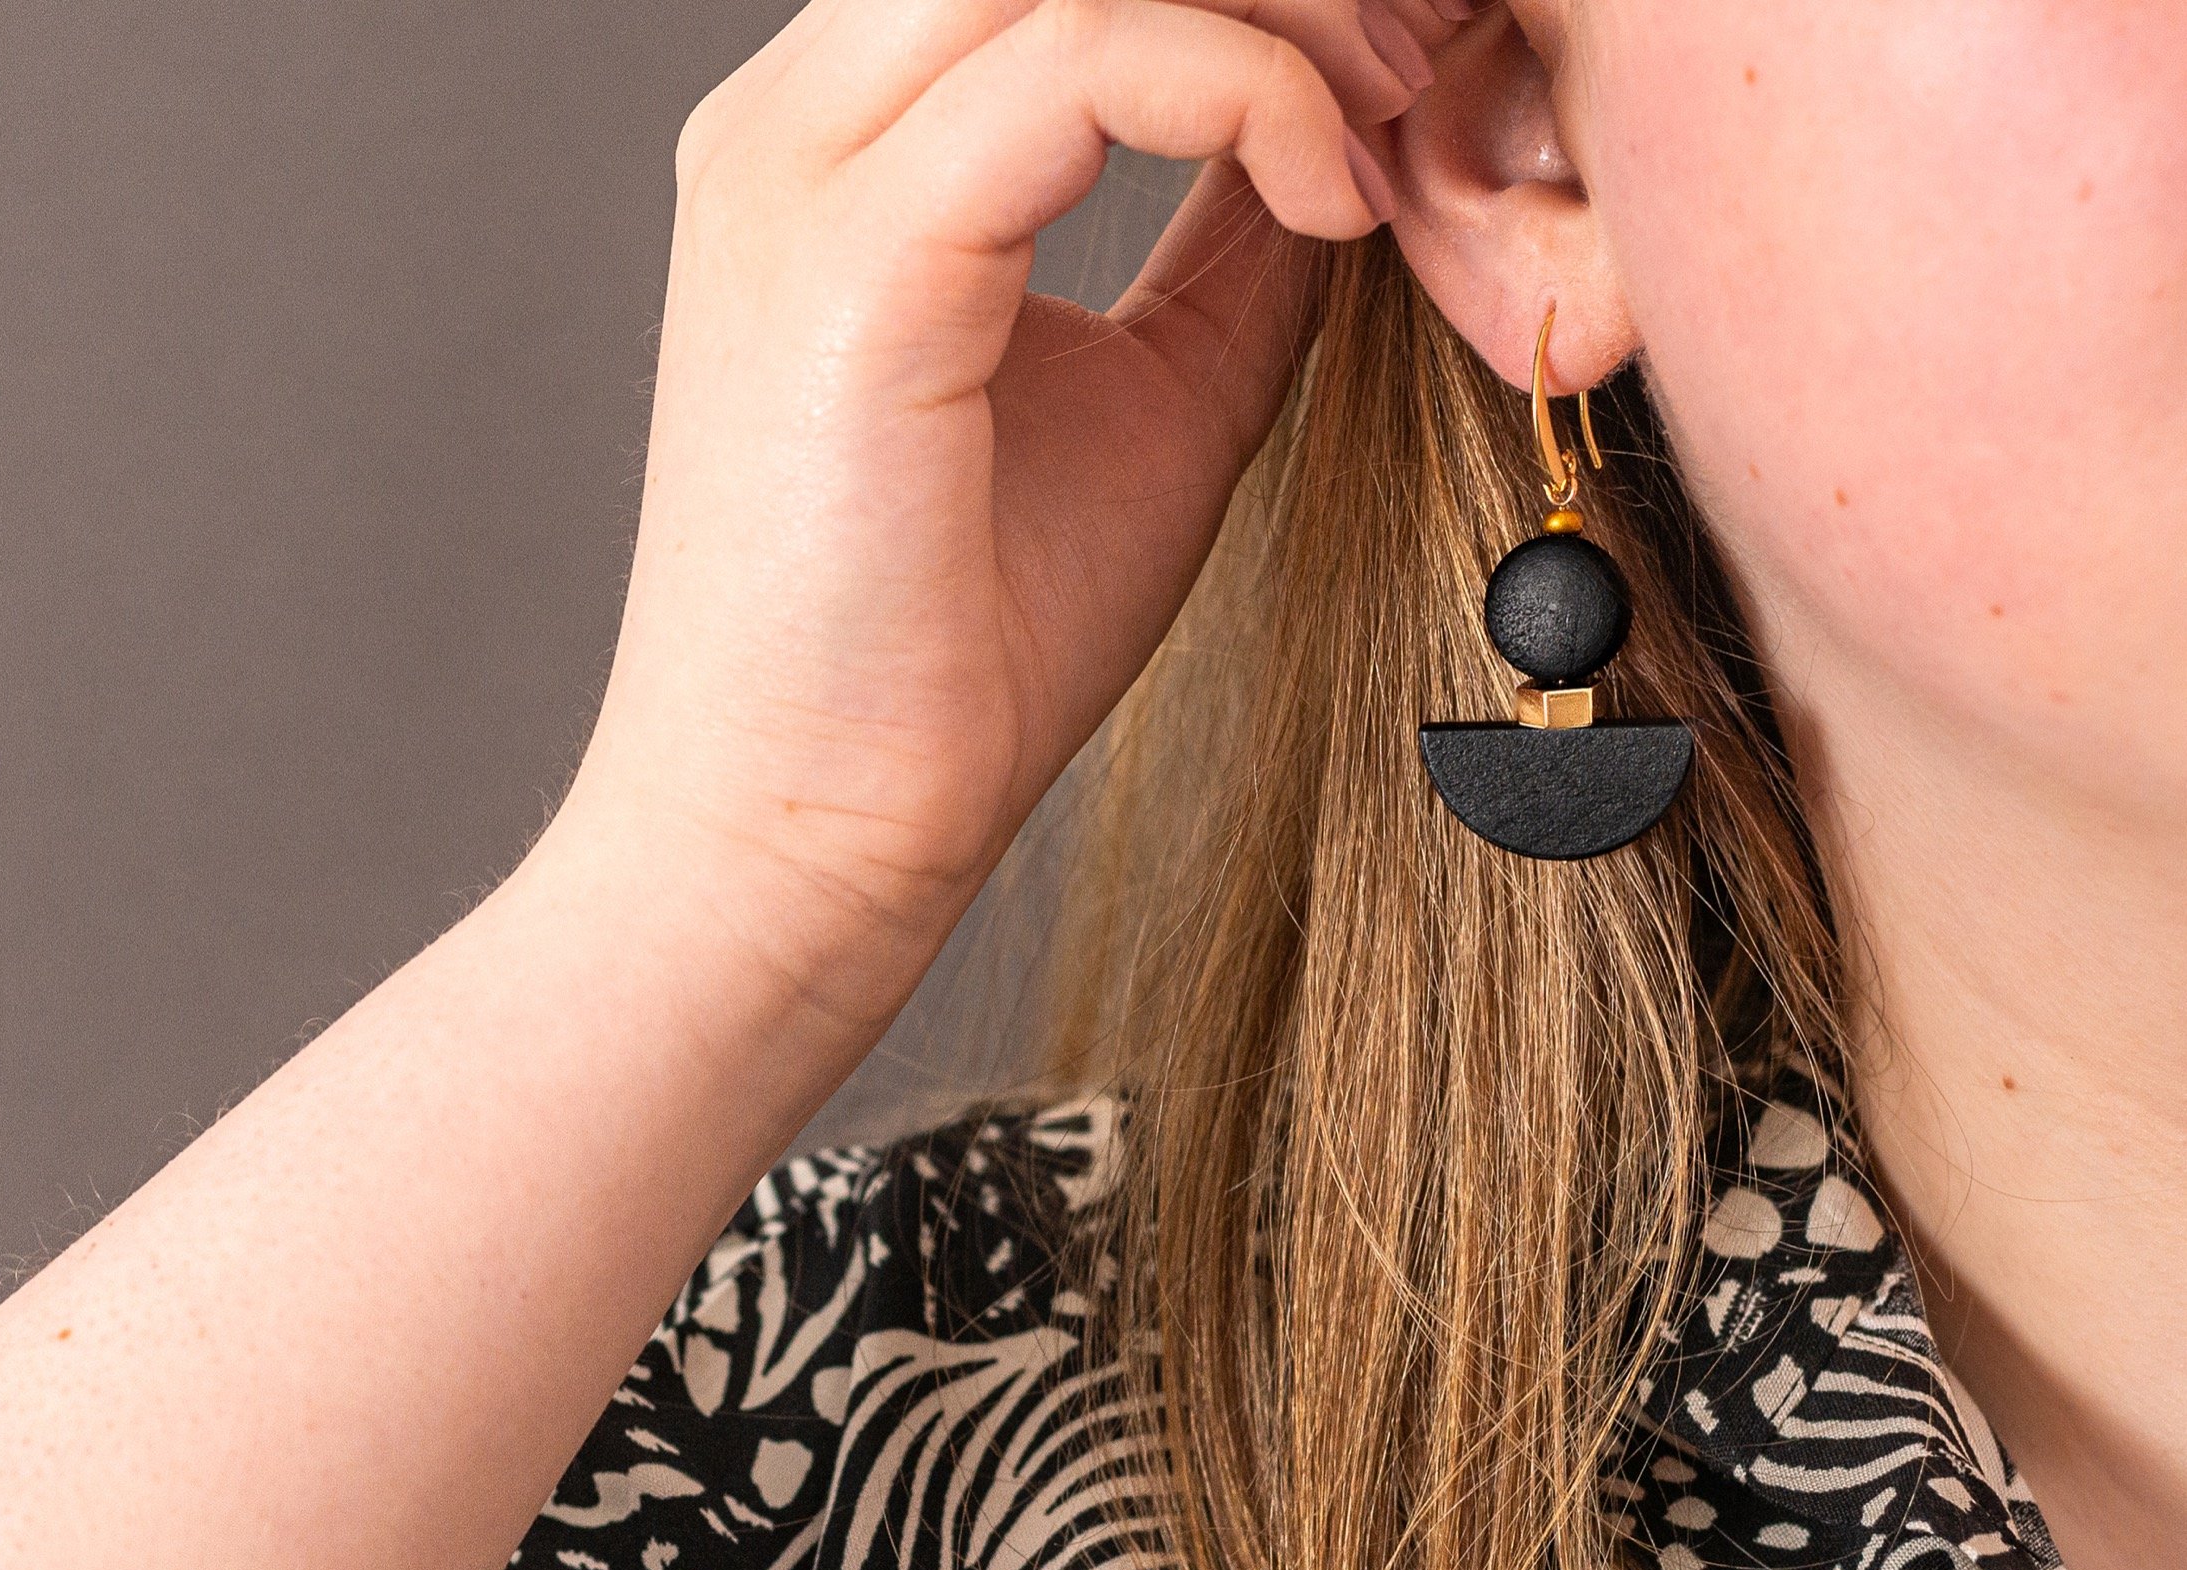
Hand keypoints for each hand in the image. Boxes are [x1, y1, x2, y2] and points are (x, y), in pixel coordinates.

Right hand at [572, 0, 1472, 973]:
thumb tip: (1351, 122)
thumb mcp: (1154, 386)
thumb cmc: (960, 642)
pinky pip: (1081, 57)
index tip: (1403, 55)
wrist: (811, 832)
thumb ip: (1230, 226)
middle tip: (1425, 46)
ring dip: (1280, 2)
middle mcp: (798, 118)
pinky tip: (1330, 205)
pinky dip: (1247, 96)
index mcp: (846, 141)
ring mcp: (802, 172)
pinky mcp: (847, 256)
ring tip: (1391, 116)